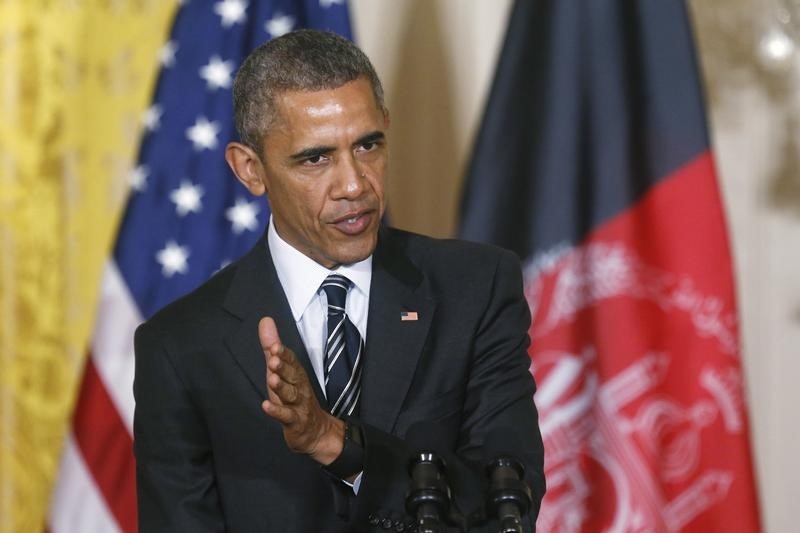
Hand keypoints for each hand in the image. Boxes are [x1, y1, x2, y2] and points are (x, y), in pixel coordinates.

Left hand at [259, 317, 343, 464]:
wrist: (316, 431)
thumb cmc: (295, 397)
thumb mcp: (282, 371)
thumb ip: (273, 347)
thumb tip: (265, 320)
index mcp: (297, 375)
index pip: (292, 362)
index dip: (284, 354)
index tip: (275, 346)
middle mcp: (300, 387)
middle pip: (293, 376)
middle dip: (283, 367)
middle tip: (273, 359)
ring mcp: (298, 405)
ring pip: (291, 395)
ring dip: (282, 387)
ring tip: (272, 379)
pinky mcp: (295, 422)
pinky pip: (286, 416)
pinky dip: (277, 411)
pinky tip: (266, 406)